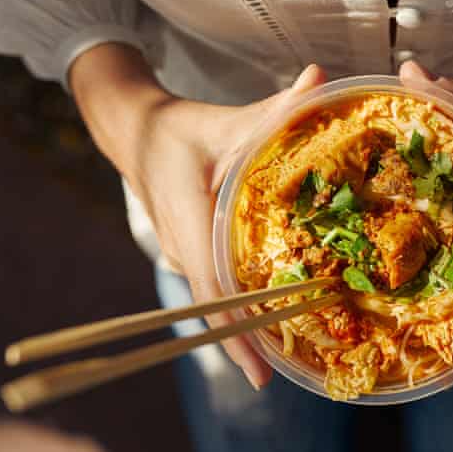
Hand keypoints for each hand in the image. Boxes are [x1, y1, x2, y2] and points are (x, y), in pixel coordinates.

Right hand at [70, 45, 326, 388]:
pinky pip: (213, 285)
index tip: (261, 372)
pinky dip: (237, 303)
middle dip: (247, 341)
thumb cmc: (177, 129)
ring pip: (214, 300)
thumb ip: (273, 108)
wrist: (132, 131)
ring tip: (283, 354)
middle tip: (285, 374)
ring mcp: (182, 252)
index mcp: (188, 218)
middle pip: (216, 306)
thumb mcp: (224, 119)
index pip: (214, 286)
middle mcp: (182, 246)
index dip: (238, 330)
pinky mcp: (188, 250)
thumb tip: (320, 78)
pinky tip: (269, 315)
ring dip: (243, 326)